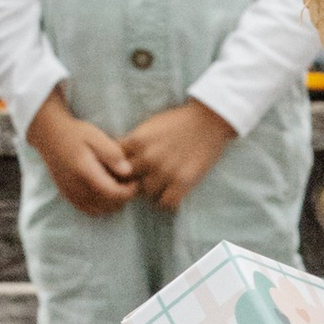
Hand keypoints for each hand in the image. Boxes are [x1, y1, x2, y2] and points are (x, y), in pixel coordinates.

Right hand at [26, 89, 136, 213]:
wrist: (49, 135)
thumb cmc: (75, 133)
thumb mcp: (96, 136)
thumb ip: (112, 154)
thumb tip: (128, 171)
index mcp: (85, 173)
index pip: (114, 194)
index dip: (129, 191)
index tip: (135, 180)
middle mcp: (76, 188)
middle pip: (109, 205)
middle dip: (123, 197)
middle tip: (128, 182)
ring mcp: (71, 194)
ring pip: (100, 210)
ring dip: (113, 203)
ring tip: (118, 186)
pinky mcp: (68, 196)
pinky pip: (89, 210)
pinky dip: (101, 206)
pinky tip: (105, 192)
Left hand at [122, 95, 233, 209]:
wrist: (209, 120)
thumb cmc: (177, 121)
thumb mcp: (149, 126)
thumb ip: (133, 142)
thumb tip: (117, 158)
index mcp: (137, 141)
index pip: (114, 163)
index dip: (118, 167)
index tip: (124, 169)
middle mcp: (148, 158)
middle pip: (128, 180)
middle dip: (134, 179)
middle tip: (143, 177)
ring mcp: (166, 172)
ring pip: (147, 193)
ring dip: (152, 190)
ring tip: (160, 183)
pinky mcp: (183, 182)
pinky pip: (167, 203)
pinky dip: (167, 200)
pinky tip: (171, 191)